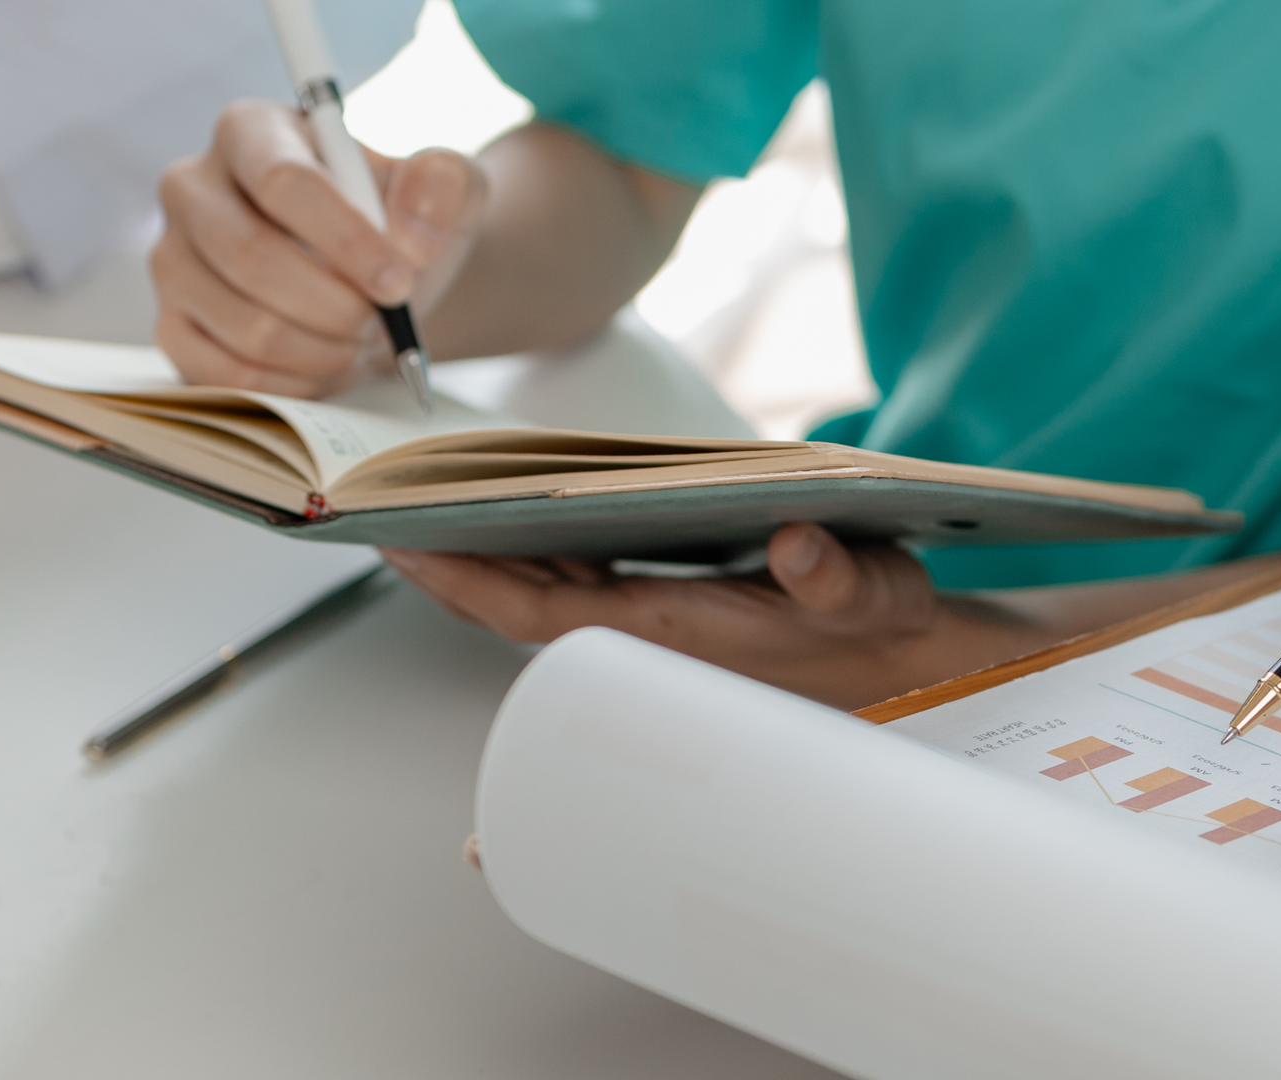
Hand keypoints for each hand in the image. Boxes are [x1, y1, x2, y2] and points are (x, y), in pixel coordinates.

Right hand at [152, 99, 475, 396]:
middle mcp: (193, 188)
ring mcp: (172, 259)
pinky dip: (293, 385)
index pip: (284, 182)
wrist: (379, 279)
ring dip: (324, 350)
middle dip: (337, 306)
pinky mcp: (172, 325)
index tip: (399, 283)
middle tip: (382, 320)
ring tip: (358, 337)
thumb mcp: (445, 187)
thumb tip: (408, 240)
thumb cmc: (401, 222)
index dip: (346, 240)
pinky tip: (326, 366)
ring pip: (245, 326)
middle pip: (252, 257)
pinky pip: (225, 373)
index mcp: (252, 132)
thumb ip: (443, 187)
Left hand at [383, 523, 1055, 709]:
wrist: (908, 666)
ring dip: (477, 544)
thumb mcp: (873, 594)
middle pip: (512, 597)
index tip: (395, 539)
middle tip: (372, 496)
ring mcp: (646, 621)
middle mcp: (642, 634)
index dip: (460, 580)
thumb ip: (835, 578)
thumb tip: (796, 547)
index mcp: (673, 631)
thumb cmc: (880, 629)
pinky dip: (527, 542)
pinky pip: (569, 576)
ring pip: (535, 585)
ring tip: (417, 488)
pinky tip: (500, 506)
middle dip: (441, 555)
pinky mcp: (661, 602)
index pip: (536, 611)